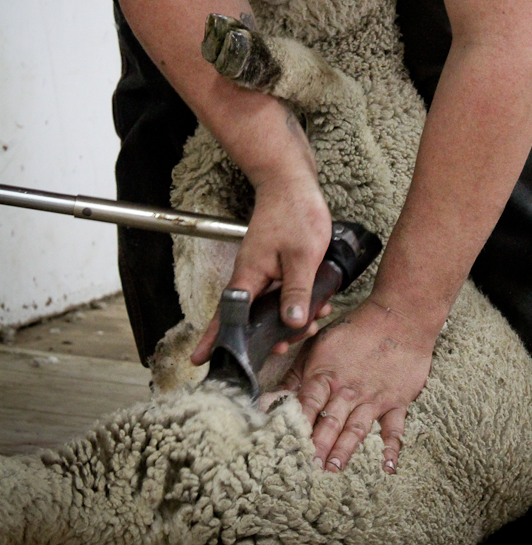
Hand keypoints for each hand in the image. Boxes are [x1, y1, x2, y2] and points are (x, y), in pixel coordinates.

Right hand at [191, 172, 331, 364]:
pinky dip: (296, 301)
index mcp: (249, 276)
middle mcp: (251, 276)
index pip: (227, 315)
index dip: (214, 339)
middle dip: (270, 336)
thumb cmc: (295, 213)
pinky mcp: (275, 265)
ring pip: (271, 306)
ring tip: (314, 322)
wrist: (291, 182)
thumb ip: (296, 291)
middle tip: (287, 345)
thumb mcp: (302, 256)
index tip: (200, 361)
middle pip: (251, 318)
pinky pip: (281, 291)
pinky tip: (318, 302)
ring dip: (290, 318)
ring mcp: (263, 270)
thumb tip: (292, 325)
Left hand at [283, 297, 436, 473]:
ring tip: (333, 467)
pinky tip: (388, 466)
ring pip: (356, 428)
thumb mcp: (319, 345)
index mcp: (327, 375)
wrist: (398, 317)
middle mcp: (349, 390)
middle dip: (318, 445)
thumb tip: (271, 398)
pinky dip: (392, 447)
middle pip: (330, 421)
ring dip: (345, 449)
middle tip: (308, 467)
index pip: (308, 403)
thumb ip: (296, 375)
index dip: (296, 423)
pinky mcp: (396, 401)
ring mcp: (374, 397)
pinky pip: (395, 428)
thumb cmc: (355, 330)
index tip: (285, 444)